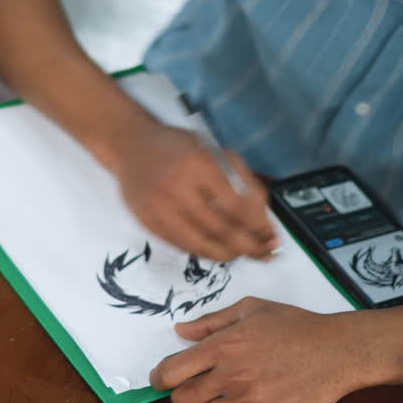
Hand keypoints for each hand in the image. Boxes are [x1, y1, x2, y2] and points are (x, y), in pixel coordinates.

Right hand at [106, 121, 276, 261]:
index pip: (237, 206)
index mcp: (200, 164)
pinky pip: (180, 245)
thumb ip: (242, 181)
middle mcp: (177, 187)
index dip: (258, 226)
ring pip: (200, 244)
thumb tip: (262, 219)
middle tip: (264, 254)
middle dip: (248, 247)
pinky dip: (202, 252)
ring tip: (241, 255)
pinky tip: (216, 251)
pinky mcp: (147, 221)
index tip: (271, 235)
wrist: (132, 147)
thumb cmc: (181, 148)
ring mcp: (159, 207)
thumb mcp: (217, 152)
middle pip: (221, 229)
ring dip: (226, 255)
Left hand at [149, 297, 376, 402]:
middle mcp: (230, 375)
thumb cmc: (295, 326)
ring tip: (223, 400)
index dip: (160, 379)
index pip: (169, 372)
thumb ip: (211, 322)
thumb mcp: (251, 309)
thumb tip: (180, 332)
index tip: (163, 380)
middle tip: (198, 390)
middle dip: (183, 397)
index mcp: (222, 346)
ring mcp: (248, 400)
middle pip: (180, 401)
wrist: (338, 350)